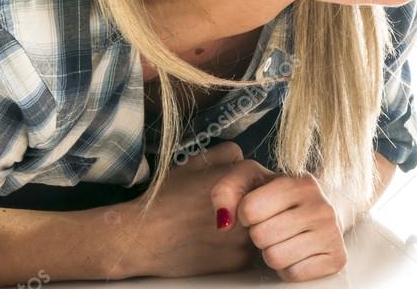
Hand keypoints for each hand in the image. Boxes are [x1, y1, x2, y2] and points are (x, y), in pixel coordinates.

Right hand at [107, 141, 257, 279]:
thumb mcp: (197, 162)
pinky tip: (211, 241)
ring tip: (214, 223)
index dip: (258, 184)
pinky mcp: (238, 262)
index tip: (244, 188)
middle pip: (269, 205)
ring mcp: (247, 238)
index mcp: (246, 180)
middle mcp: (252, 210)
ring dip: (247, 225)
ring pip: (260, 227)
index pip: (272, 180)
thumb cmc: (167, 198)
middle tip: (227, 206)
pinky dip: (234, 246)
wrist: (143, 237)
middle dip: (255, 204)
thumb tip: (247, 160)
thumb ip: (229, 154)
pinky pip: (247, 250)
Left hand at [211, 161, 347, 281]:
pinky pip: (293, 274)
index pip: (249, 209)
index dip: (246, 214)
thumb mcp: (251, 180)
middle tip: (273, 225)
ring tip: (283, 238)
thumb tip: (224, 221)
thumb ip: (227, 189)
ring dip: (272, 252)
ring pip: (275, 258)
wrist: (321, 211)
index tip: (258, 210)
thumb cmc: (280, 197)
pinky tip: (296, 252)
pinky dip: (289, 268)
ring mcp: (332, 233)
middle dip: (259, 234)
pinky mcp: (336, 259)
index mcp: (301, 183)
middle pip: (261, 236)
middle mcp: (322, 206)